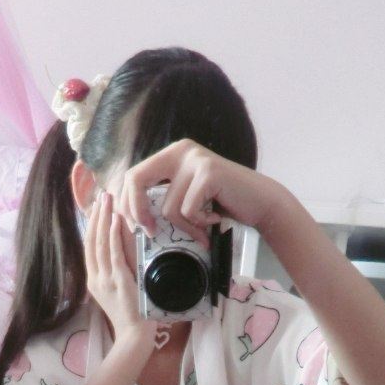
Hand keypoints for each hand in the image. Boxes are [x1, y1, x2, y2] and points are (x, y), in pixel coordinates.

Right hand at [84, 189, 157, 352]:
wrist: (133, 335)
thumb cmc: (130, 314)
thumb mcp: (117, 290)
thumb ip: (115, 271)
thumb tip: (121, 250)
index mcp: (93, 279)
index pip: (89, 246)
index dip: (91, 224)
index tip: (96, 206)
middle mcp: (96, 278)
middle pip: (92, 240)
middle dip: (96, 216)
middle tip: (103, 195)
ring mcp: (106, 279)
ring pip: (100, 243)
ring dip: (103, 219)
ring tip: (108, 200)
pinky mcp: (119, 280)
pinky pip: (114, 253)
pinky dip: (113, 235)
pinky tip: (115, 219)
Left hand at [116, 138, 281, 244]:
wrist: (260, 203)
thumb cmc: (221, 205)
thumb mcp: (185, 197)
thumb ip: (161, 198)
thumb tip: (125, 214)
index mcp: (170, 155)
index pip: (132, 176)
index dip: (126, 203)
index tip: (135, 226)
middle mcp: (180, 151)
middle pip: (136, 180)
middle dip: (137, 212)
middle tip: (150, 233)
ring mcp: (195, 159)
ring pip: (167, 207)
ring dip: (185, 227)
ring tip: (204, 226)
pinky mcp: (208, 173)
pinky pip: (187, 211)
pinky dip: (199, 224)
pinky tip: (215, 219)